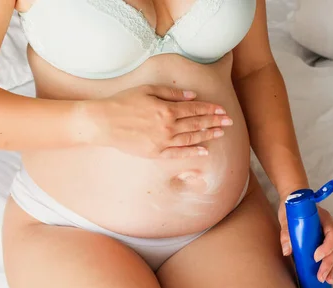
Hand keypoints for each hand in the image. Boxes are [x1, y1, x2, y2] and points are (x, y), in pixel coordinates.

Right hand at [94, 84, 232, 158]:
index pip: (195, 109)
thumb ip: (171, 93)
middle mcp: (168, 126)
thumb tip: (192, 96)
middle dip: (215, 121)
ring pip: (191, 138)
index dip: (210, 109)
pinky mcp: (155, 153)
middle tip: (229, 121)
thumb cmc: (123, 102)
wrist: (103, 122)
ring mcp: (162, 141)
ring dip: (208, 135)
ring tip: (220, 133)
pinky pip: (179, 153)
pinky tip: (204, 150)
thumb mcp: (147, 90)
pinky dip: (192, 152)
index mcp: (167, 109)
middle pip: (197, 123)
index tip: (222, 110)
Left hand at [278, 203, 332, 284]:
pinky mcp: (323, 242)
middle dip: (329, 263)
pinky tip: (330, 278)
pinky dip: (331, 267)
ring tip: (328, 280)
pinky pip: (330, 255)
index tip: (315, 257)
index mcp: (325, 220)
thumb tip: (287, 251)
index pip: (332, 235)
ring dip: (332, 268)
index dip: (326, 247)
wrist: (295, 200)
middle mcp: (329, 228)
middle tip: (321, 276)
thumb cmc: (293, 207)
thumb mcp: (287, 217)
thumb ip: (287, 232)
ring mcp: (328, 236)